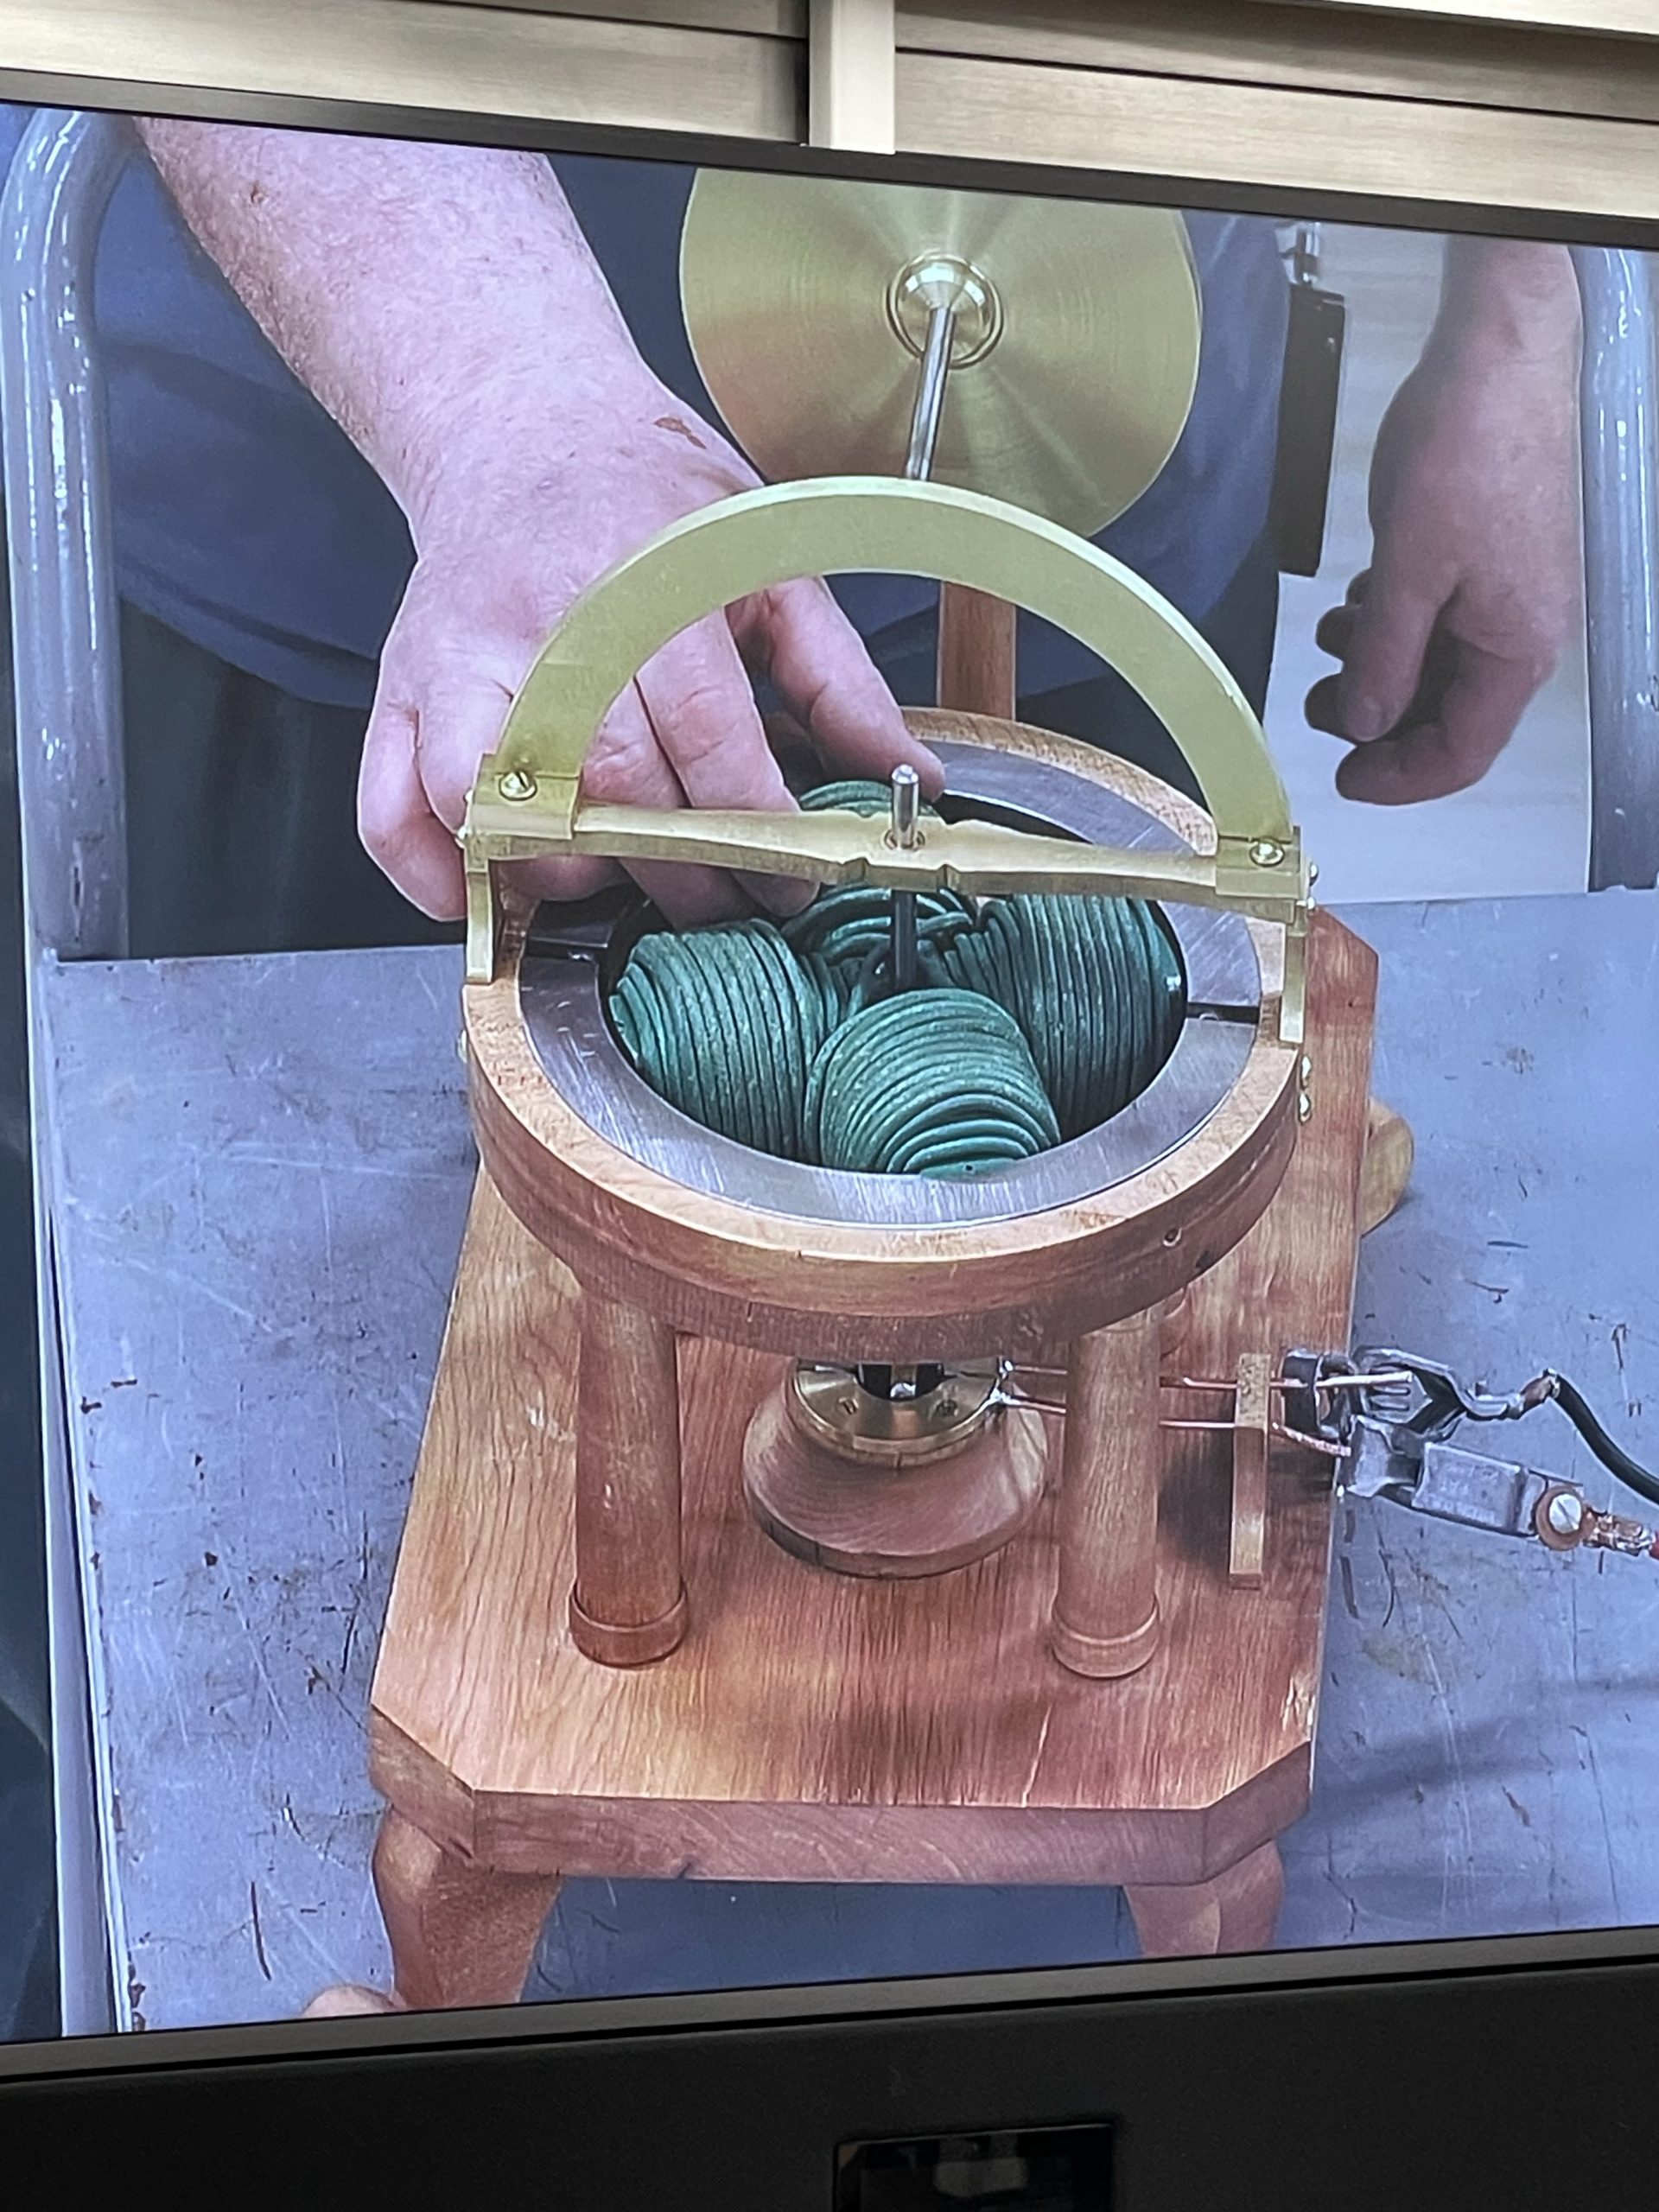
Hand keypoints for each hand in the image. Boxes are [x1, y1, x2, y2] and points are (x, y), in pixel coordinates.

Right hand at [358, 370, 939, 923]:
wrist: (518, 420)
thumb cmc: (651, 498)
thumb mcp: (767, 561)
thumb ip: (840, 679)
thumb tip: (913, 777)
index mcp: (645, 579)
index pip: (705, 735)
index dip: (755, 828)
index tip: (792, 880)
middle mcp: (538, 621)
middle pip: (607, 786)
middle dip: (676, 872)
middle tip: (722, 898)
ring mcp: (452, 659)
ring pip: (488, 806)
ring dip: (559, 874)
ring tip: (616, 883)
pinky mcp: (395, 687)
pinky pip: (389, 808)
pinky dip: (433, 873)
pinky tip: (498, 891)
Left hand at [1306, 241, 1580, 803]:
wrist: (1499, 357)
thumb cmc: (1472, 449)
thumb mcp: (1408, 572)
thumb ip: (1383, 659)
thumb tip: (1363, 723)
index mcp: (1518, 647)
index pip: (1461, 751)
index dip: (1398, 777)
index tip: (1343, 778)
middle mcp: (1523, 630)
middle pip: (1447, 713)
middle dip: (1379, 716)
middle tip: (1318, 705)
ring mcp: (1507, 595)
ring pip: (1436, 665)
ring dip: (1377, 666)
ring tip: (1331, 641)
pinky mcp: (1487, 560)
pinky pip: (1438, 620)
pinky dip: (1392, 625)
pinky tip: (1359, 603)